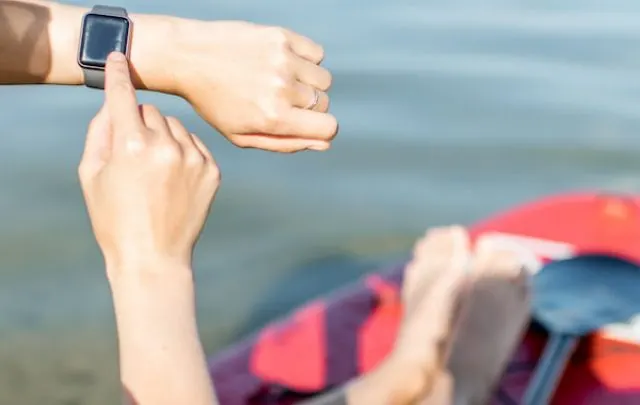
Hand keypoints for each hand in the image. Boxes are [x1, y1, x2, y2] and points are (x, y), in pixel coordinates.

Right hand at [78, 52, 220, 272]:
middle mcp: (167, 146)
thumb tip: (114, 104)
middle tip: (134, 156)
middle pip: (152, 112)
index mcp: (132, 146)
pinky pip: (196, 144)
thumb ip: (100, 132)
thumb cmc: (115, 219)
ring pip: (176, 126)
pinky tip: (174, 179)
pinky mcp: (213, 171)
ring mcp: (194, 158)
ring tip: (155, 173)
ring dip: (164, 137)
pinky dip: (184, 152)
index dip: (119, 76)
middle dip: (140, 124)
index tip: (119, 58)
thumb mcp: (92, 175)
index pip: (124, 96)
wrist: (154, 257)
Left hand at [165, 20, 337, 152]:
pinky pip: (317, 53)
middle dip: (307, 106)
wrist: (187, 57)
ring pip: (323, 79)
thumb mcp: (242, 135)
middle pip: (324, 104)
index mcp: (273, 118)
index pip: (329, 127)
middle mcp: (282, 88)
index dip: (321, 129)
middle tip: (277, 100)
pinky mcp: (281, 36)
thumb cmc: (214, 102)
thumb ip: (286, 143)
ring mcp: (283, 59)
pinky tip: (281, 62)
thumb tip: (325, 144)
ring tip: (279, 81)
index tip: (305, 123)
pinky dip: (306, 59)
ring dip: (308, 83)